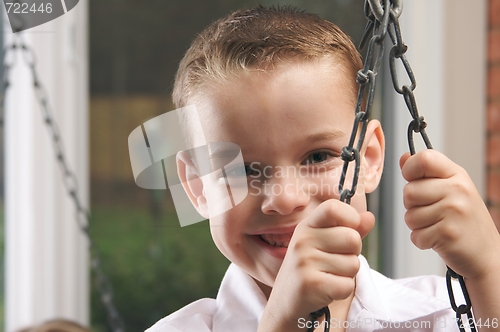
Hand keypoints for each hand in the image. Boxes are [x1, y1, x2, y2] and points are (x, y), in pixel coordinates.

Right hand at [258, 199, 373, 330]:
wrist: (286, 303)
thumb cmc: (310, 271)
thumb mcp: (325, 245)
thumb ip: (349, 230)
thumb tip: (369, 217)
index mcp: (307, 226)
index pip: (334, 207)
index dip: (350, 217)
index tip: (348, 230)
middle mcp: (302, 240)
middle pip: (353, 238)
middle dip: (352, 254)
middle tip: (334, 263)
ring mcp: (304, 261)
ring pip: (353, 264)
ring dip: (347, 275)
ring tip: (328, 276)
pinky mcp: (310, 284)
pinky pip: (347, 285)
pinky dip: (342, 291)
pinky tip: (326, 290)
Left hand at [399, 150, 499, 280]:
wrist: (487, 253)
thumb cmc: (464, 220)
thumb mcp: (450, 189)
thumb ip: (425, 173)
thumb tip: (404, 158)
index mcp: (457, 175)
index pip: (424, 159)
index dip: (410, 169)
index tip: (414, 180)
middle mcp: (457, 190)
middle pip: (409, 191)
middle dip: (412, 206)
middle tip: (431, 212)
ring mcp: (454, 211)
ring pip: (409, 216)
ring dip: (418, 226)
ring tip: (437, 226)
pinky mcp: (448, 234)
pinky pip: (416, 236)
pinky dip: (423, 241)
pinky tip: (439, 239)